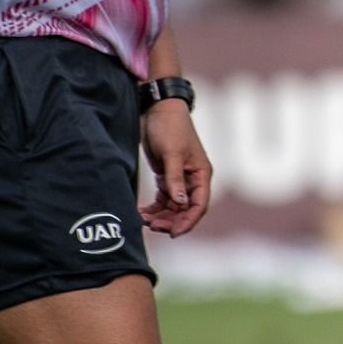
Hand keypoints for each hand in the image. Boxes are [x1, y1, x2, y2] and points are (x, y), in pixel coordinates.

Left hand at [140, 100, 211, 236]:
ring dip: (160, 216)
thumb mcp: (172, 153)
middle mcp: (192, 180)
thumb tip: (180, 204)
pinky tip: (142, 213)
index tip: (173, 233)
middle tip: (152, 227)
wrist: (157, 109)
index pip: (198, 205)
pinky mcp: (166, 176)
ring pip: (172, 207)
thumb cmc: (170, 127)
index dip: (188, 222)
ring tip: (144, 221)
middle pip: (185, 210)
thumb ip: (175, 179)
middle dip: (170, 221)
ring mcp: (179, 179)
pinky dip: (153, 208)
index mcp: (201, 174)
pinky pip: (162, 199)